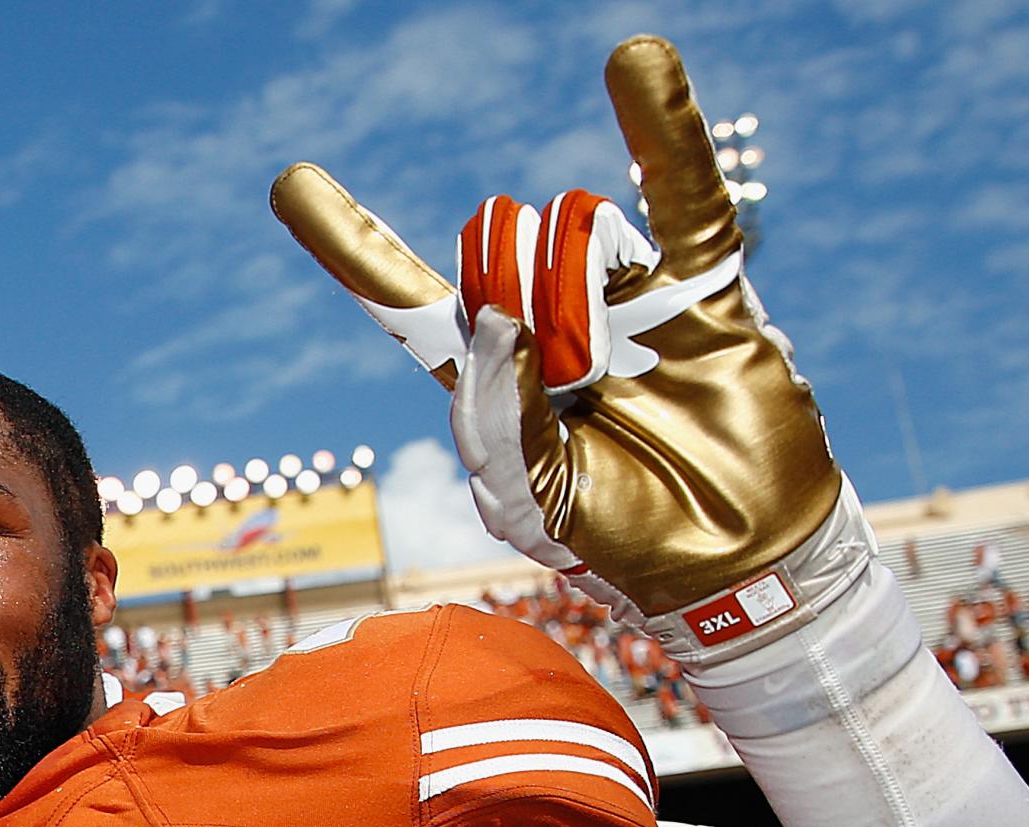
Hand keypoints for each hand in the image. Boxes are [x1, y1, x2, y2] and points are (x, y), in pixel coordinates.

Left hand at [272, 37, 841, 623]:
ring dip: (584, 291)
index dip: (351, 244)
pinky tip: (633, 62)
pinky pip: (682, 196)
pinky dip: (661, 128)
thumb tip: (498, 313)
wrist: (740, 562)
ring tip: (616, 362)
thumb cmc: (624, 540)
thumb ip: (500, 416)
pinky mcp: (702, 288)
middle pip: (498, 262)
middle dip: (519, 307)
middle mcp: (549, 324)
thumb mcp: (533, 500)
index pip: (404, 299)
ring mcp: (625, 300)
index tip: (289, 183)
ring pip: (573, 234)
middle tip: (569, 376)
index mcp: (491, 379)